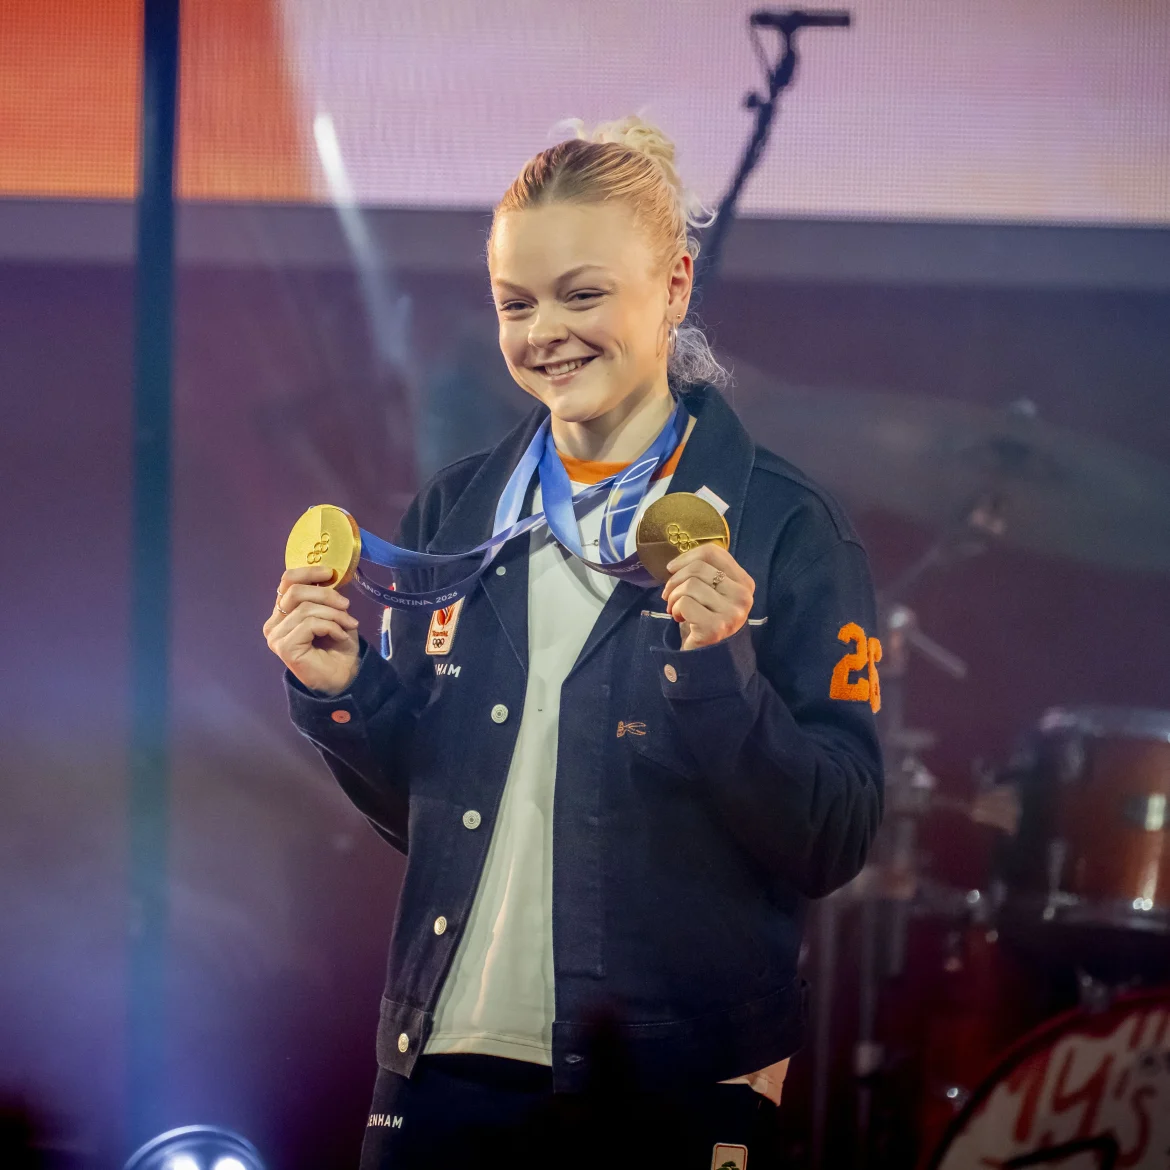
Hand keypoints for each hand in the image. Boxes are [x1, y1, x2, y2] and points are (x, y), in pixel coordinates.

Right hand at [263, 565, 360, 694]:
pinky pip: (310, 624)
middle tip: (347, 605)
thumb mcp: (333, 613)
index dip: (308, 572)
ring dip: (334, 614)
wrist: (344, 676)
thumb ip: (324, 596)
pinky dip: (331, 627)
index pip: (287, 581)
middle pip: (295, 591)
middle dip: (326, 595)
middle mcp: (274, 623)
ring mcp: (276, 636)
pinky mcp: (284, 646)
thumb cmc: (338, 646)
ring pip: (306, 609)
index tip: (331, 573)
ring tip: (348, 625)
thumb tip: (329, 574)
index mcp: (283, 612)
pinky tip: (340, 637)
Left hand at [661, 544, 754, 650]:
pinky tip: (680, 619)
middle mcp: (743, 597)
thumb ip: (705, 574)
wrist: (709, 657)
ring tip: (675, 609)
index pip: (713, 553)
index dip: (687, 557)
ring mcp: (732, 613)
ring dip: (674, 597)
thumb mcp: (712, 593)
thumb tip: (676, 563)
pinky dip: (675, 609)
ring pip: (690, 585)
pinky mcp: (716, 627)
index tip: (672, 569)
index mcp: (745, 583)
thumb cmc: (706, 620)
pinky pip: (685, 603)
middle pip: (698, 568)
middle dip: (675, 580)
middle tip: (669, 595)